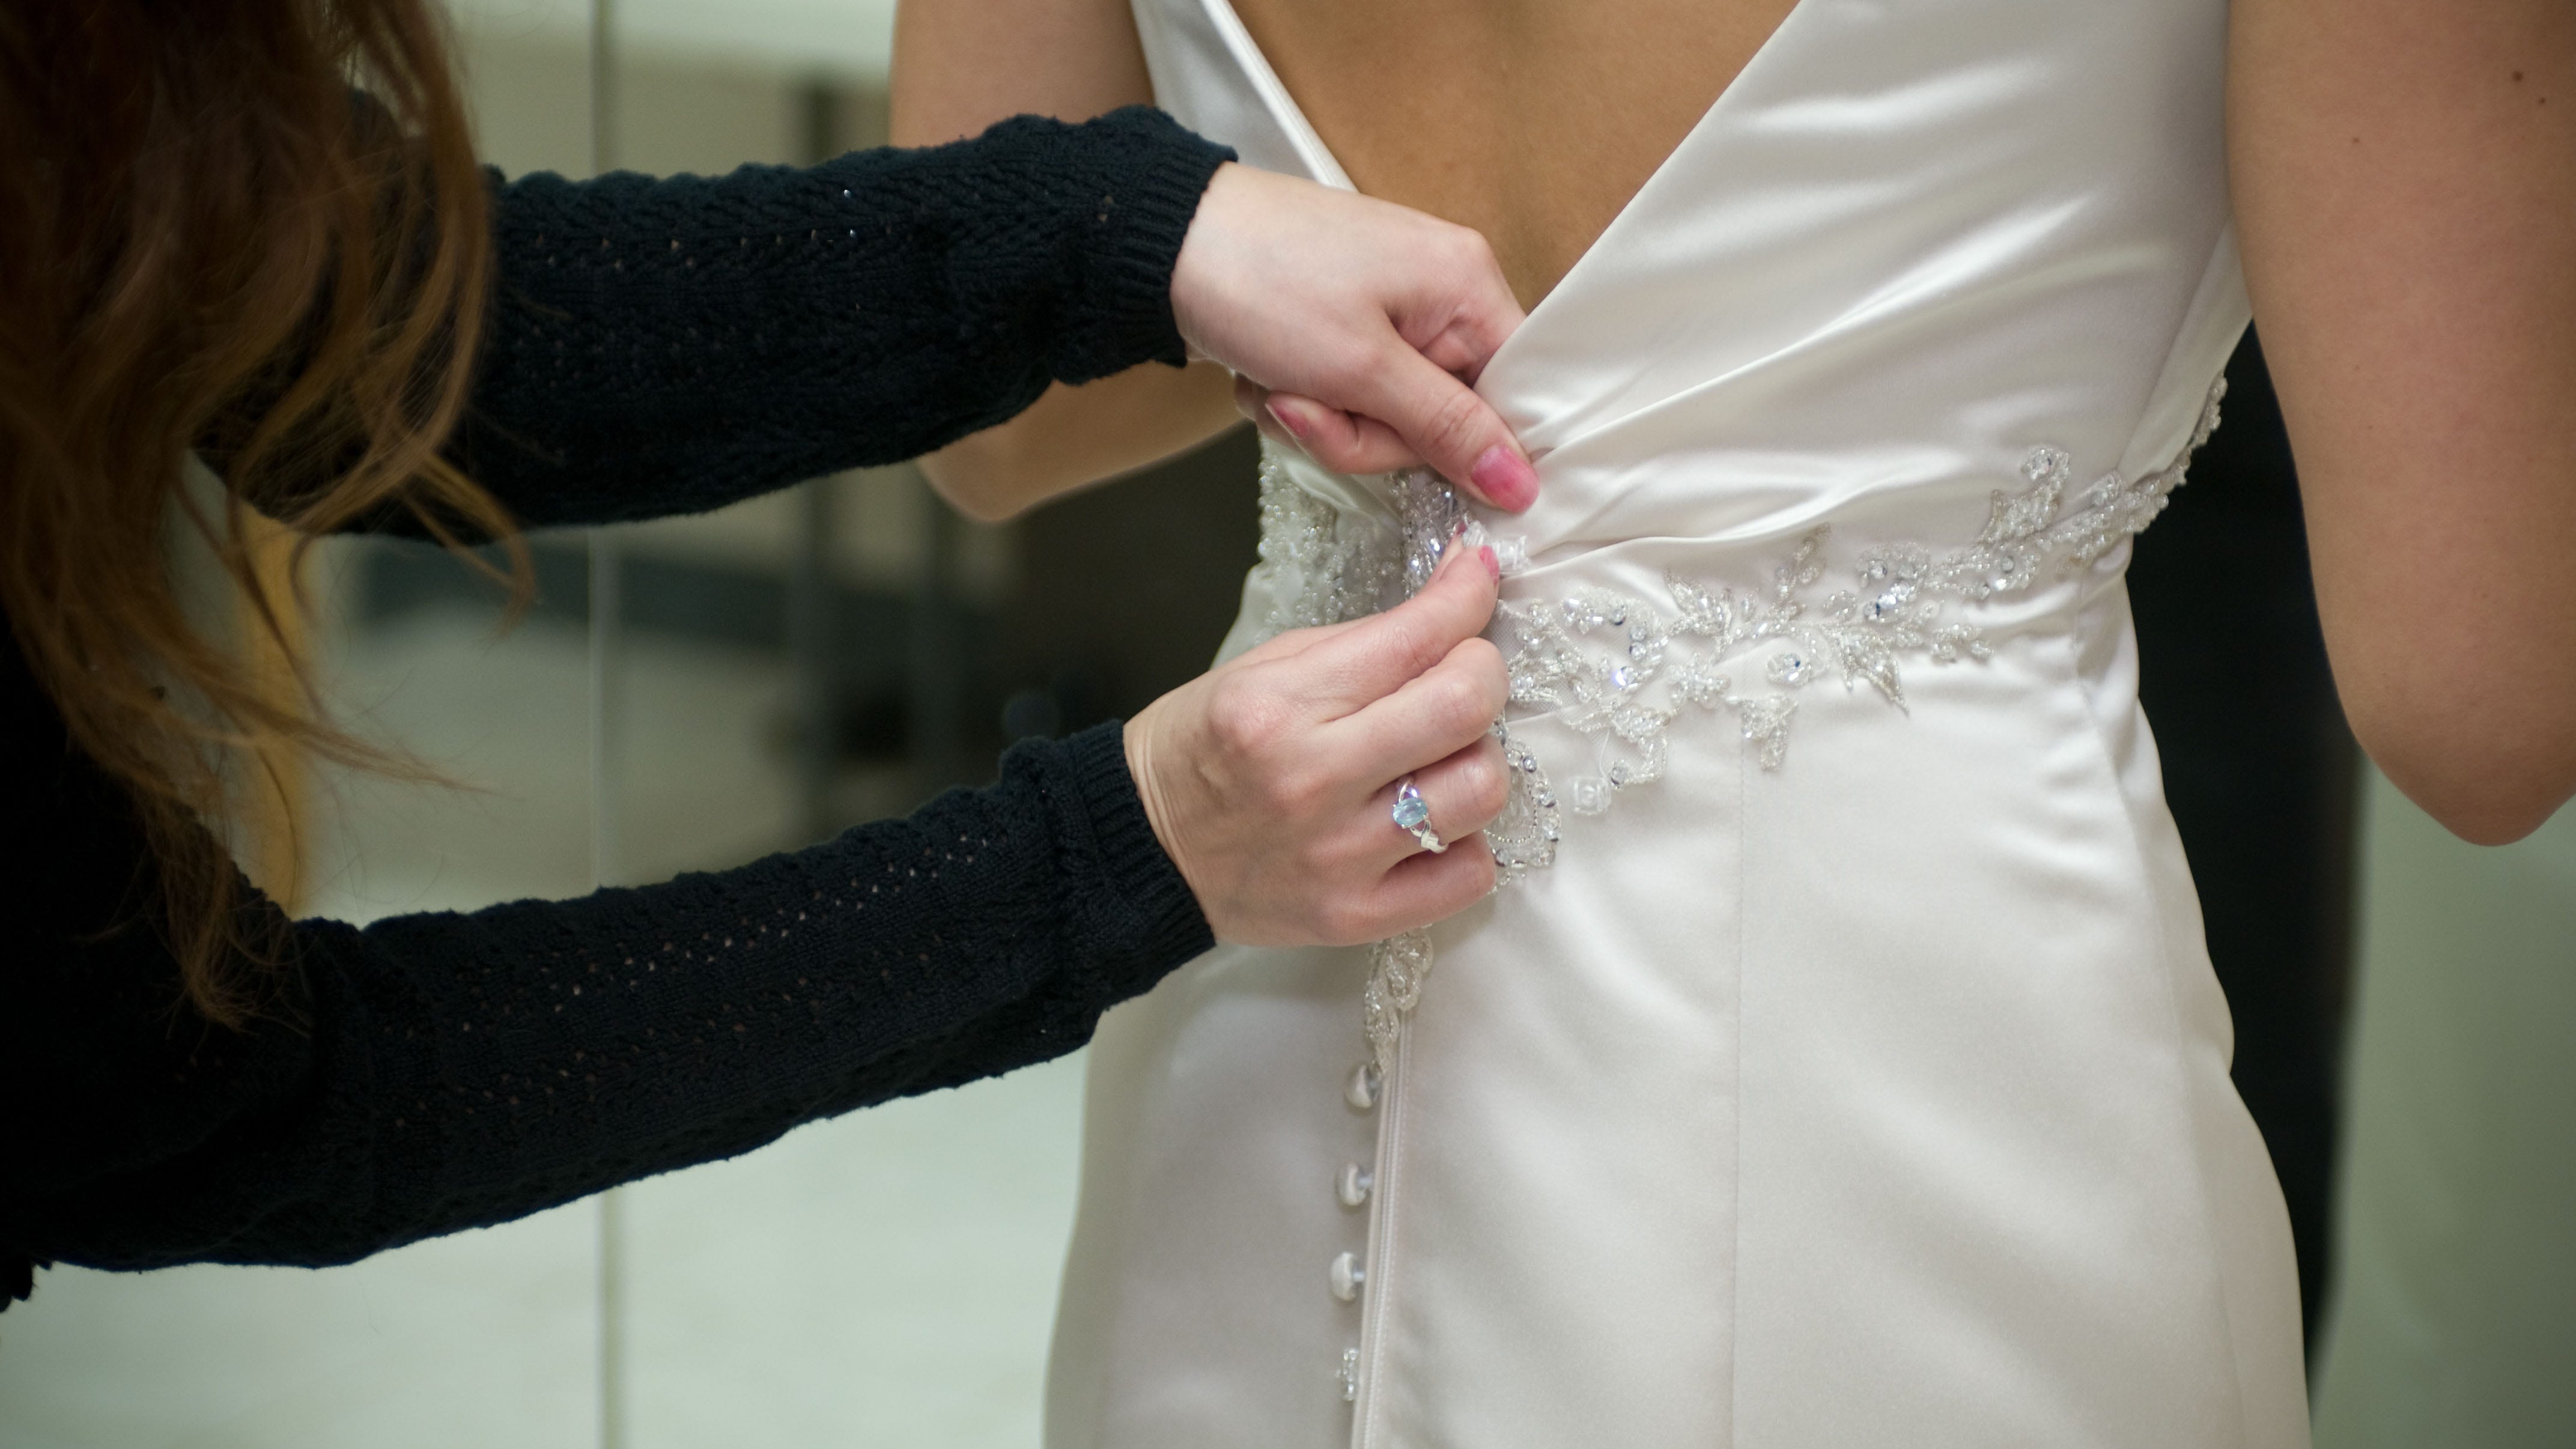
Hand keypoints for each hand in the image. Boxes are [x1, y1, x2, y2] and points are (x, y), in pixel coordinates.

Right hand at [1126, 541, 1512, 944]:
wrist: (1143, 851)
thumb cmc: (1203, 750)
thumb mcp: (1264, 669)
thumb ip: (1364, 640)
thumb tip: (1459, 593)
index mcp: (1281, 705)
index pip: (1417, 638)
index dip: (1469, 595)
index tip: (1479, 575)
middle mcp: (1313, 779)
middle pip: (1464, 708)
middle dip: (1482, 671)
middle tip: (1461, 672)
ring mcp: (1339, 856)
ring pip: (1480, 791)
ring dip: (1477, 759)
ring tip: (1440, 757)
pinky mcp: (1356, 915)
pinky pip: (1468, 876)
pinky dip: (1466, 842)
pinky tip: (1431, 824)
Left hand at [1169, 163, 1538, 509]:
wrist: (1161, 243)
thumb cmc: (1264, 281)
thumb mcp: (1362, 369)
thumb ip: (1447, 429)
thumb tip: (1522, 482)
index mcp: (1466, 285)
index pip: (1512, 394)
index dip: (1469, 447)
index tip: (1421, 468)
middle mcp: (1437, 293)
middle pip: (1439, 419)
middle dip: (1363, 432)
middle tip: (1308, 405)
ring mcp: (1386, 311)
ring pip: (1382, 419)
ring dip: (1320, 420)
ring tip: (1276, 383)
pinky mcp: (1339, 327)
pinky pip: (1342, 399)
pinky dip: (1297, 400)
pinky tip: (1262, 374)